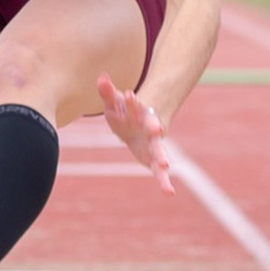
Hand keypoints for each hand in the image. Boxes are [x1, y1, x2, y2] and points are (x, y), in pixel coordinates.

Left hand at [97, 73, 173, 193]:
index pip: (135, 105)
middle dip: (154, 128)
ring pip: (159, 151)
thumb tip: (101, 77)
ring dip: (161, 158)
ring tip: (165, 166)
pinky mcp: (155, 158)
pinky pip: (159, 171)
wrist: (144, 122)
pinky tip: (169, 193)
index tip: (130, 95)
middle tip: (157, 130)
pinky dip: (163, 181)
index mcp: (140, 112)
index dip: (132, 101)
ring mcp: (155, 144)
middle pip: (153, 128)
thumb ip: (107, 91)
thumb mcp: (115, 101)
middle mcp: (150, 127)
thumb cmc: (125, 111)